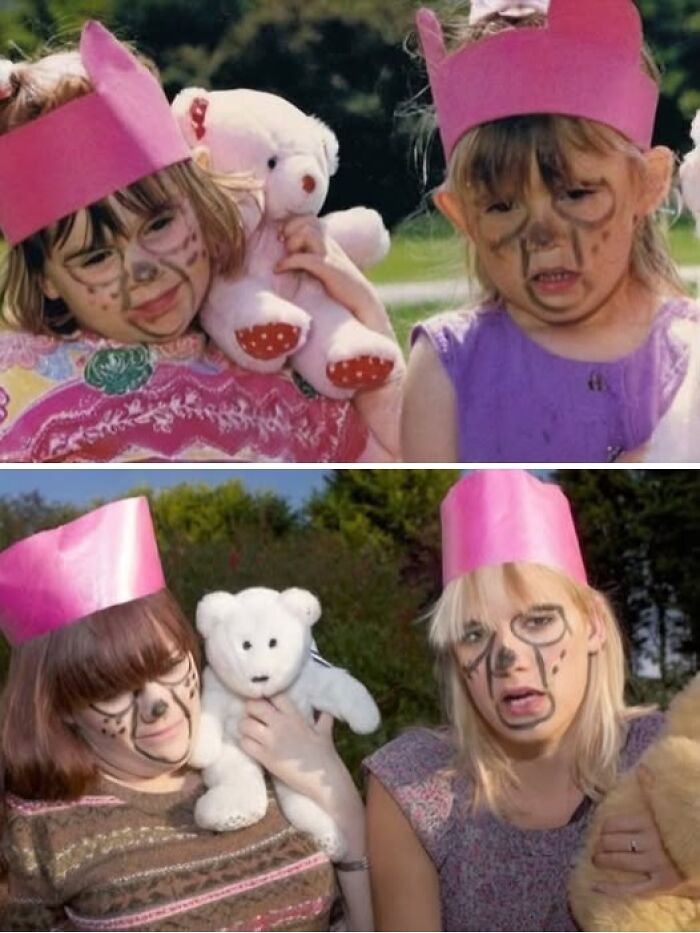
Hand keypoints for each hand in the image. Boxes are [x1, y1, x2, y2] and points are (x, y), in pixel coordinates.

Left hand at [239, 693, 365, 855]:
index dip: (266, 695)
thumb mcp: (325, 732)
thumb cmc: (325, 755)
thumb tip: (325, 711)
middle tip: (253, 715)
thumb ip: (323, 718)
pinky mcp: (265, 757)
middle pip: (254, 706)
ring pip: (245, 724)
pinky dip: (244, 742)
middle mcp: (280, 724)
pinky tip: (250, 744)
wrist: (323, 779)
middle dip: (250, 708)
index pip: (274, 695)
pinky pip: (245, 743)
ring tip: (249, 730)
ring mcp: (271, 741)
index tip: (264, 699)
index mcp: (294, 716)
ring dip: (244, 726)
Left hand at [275, 215, 394, 339]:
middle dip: (290, 229)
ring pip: (307, 232)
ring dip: (291, 243)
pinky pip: (305, 258)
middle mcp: (330, 245)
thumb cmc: (342, 291)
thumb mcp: (324, 269)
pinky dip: (288, 262)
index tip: (282, 237)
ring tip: (285, 258)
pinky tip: (279, 270)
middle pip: (308, 221)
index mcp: (329, 243)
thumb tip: (287, 256)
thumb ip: (311, 258)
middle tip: (283, 246)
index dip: (293, 223)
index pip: (309, 218)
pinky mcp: (329, 269)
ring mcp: (331, 255)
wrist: (362, 304)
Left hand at [592, 767, 687, 896]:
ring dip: (602, 861)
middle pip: (613, 843)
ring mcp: (655, 866)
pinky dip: (611, 889)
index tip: (602, 832)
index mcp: (648, 823)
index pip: (613, 825)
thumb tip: (642, 769)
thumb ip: (653, 789)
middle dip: (600, 845)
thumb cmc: (685, 828)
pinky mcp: (661, 885)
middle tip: (597, 847)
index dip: (604, 829)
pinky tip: (595, 887)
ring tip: (596, 859)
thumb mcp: (670, 807)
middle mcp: (650, 843)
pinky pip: (631, 889)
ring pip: (619, 862)